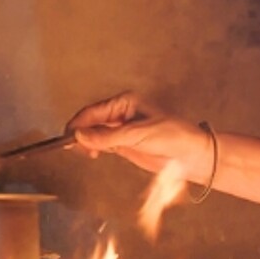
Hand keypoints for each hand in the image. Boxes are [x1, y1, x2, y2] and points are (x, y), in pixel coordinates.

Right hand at [65, 92, 211, 176]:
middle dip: (80, 133)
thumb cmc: (173, 137)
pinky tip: (91, 154)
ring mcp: (122, 129)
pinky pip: (103, 144)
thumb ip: (107, 136)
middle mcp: (121, 113)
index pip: (93, 111)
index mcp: (125, 102)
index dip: (78, 123)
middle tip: (72, 148)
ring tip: (84, 153)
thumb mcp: (138, 134)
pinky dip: (94, 148)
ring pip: (94, 133)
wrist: (192, 156)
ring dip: (86, 142)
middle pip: (90, 121)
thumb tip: (78, 135)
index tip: (67, 137)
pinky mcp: (125, 144)